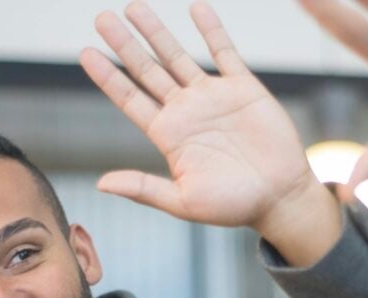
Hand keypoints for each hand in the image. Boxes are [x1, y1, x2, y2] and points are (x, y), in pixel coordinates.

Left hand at [81, 1, 338, 254]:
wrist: (281, 197)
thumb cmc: (234, 207)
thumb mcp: (184, 202)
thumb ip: (144, 188)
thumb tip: (102, 183)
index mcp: (168, 135)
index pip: (130, 99)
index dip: (108, 76)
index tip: (86, 52)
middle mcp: (185, 111)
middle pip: (147, 70)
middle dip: (125, 44)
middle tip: (102, 19)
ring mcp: (213, 97)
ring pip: (178, 56)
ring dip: (156, 32)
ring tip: (134, 6)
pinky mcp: (243, 88)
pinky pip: (224, 52)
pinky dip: (211, 30)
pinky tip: (196, 8)